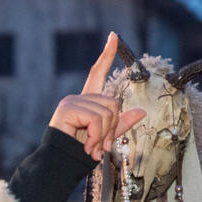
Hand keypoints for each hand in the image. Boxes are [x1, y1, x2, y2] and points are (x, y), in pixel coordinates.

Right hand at [48, 32, 145, 160]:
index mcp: (87, 102)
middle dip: (111, 129)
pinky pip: (95, 119)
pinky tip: (87, 147)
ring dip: (103, 136)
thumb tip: (141, 111)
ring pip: (107, 113)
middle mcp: (78, 97)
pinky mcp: (67, 109)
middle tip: (100, 147)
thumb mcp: (105, 136)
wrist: (59, 166)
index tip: (114, 36)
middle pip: (113, 104)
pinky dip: (95, 136)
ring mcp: (71, 102)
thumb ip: (121, 124)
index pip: (97, 73)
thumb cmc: (79, 153)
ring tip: (92, 149)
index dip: (106, 55)